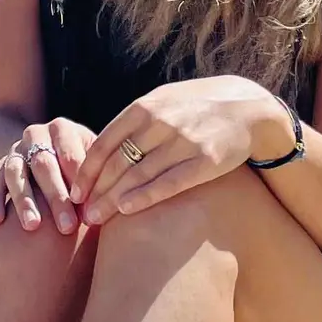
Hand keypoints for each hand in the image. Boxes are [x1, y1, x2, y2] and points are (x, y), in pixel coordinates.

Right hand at [0, 118, 97, 233]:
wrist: (45, 154)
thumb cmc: (82, 168)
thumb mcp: (92, 162)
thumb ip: (100, 178)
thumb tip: (109, 207)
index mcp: (62, 129)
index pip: (70, 155)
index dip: (79, 182)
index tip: (89, 211)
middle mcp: (35, 134)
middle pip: (44, 164)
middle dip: (56, 197)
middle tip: (68, 227)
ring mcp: (15, 150)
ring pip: (16, 173)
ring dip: (24, 200)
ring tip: (33, 226)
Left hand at [72, 78, 294, 225]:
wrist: (248, 108)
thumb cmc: (196, 107)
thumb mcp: (163, 102)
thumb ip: (134, 122)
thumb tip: (100, 149)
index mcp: (145, 107)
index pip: (105, 143)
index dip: (86, 169)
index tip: (73, 191)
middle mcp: (161, 123)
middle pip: (118, 162)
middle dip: (96, 190)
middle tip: (80, 213)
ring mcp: (183, 141)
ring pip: (139, 175)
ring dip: (113, 200)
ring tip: (96, 219)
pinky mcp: (205, 161)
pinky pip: (169, 183)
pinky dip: (145, 197)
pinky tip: (127, 210)